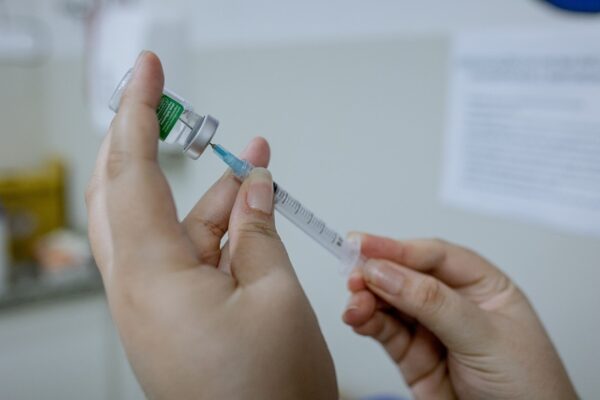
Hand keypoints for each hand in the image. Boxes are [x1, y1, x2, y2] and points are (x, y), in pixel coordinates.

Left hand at [86, 51, 336, 399]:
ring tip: (251, 157)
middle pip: (122, 192)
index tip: (148, 72)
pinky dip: (216, 225)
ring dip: (206, 188)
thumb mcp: (276, 294)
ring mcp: (154, 304)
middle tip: (172, 103)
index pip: (131, 173)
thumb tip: (251, 186)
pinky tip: (247, 205)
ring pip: (165, 222)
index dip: (140, 114)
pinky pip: (186, 253)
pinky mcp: (173, 313)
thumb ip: (257, 230)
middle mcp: (138, 291)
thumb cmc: (271, 393)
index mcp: (153, 281)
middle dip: (147, 140)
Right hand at [343, 234, 576, 399]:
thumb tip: (386, 271)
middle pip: (406, 275)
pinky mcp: (412, 356)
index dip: (398, 248)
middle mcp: (454, 303)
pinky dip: (366, 322)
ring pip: (389, 302)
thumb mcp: (484, 336)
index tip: (365, 245)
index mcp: (483, 286)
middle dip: (377, 272)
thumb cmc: (528, 387)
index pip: (435, 256)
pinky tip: (357, 318)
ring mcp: (431, 329)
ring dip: (367, 298)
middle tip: (353, 274)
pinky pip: (383, 331)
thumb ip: (433, 303)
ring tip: (355, 303)